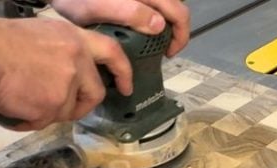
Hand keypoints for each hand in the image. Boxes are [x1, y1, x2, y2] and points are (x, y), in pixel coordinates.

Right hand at [0, 18, 131, 130]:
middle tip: (66, 109)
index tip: (126, 85)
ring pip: (67, 110)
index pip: (112, 52)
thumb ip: (61, 52)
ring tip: (21, 100)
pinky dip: (29, 120)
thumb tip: (66, 74)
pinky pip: (46, 121)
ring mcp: (68, 82)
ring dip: (48, 112)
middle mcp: (77, 59)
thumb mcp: (39, 34)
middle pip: (94, 92)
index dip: (122, 71)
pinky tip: (13, 109)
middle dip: (82, 106)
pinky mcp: (55, 104)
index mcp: (73, 37)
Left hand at [49, 0, 189, 56]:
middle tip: (164, 50)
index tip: (167, 54)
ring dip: (166, 22)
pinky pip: (153, 5)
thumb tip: (160, 24)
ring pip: (166, 5)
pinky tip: (143, 28)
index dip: (180, 36)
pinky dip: (154, 16)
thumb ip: (129, 12)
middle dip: (176, 30)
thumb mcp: (97, 8)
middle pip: (176, 8)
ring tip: (154, 40)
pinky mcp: (132, 1)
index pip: (179, 13)